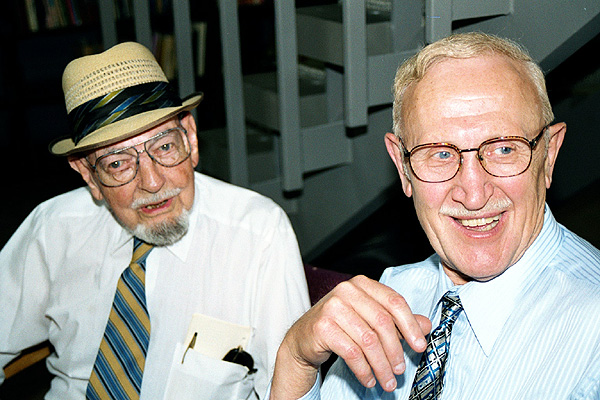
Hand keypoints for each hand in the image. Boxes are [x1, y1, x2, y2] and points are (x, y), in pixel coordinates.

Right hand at [270, 275, 430, 398]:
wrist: (304, 337)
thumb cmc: (340, 326)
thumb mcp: (370, 319)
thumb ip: (397, 320)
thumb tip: (426, 325)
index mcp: (362, 284)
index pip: (394, 302)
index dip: (410, 326)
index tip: (420, 346)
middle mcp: (346, 291)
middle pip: (382, 323)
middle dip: (395, 351)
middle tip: (400, 370)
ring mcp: (332, 307)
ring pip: (368, 340)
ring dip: (381, 366)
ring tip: (387, 381)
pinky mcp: (322, 327)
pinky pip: (351, 352)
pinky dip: (364, 370)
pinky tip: (369, 378)